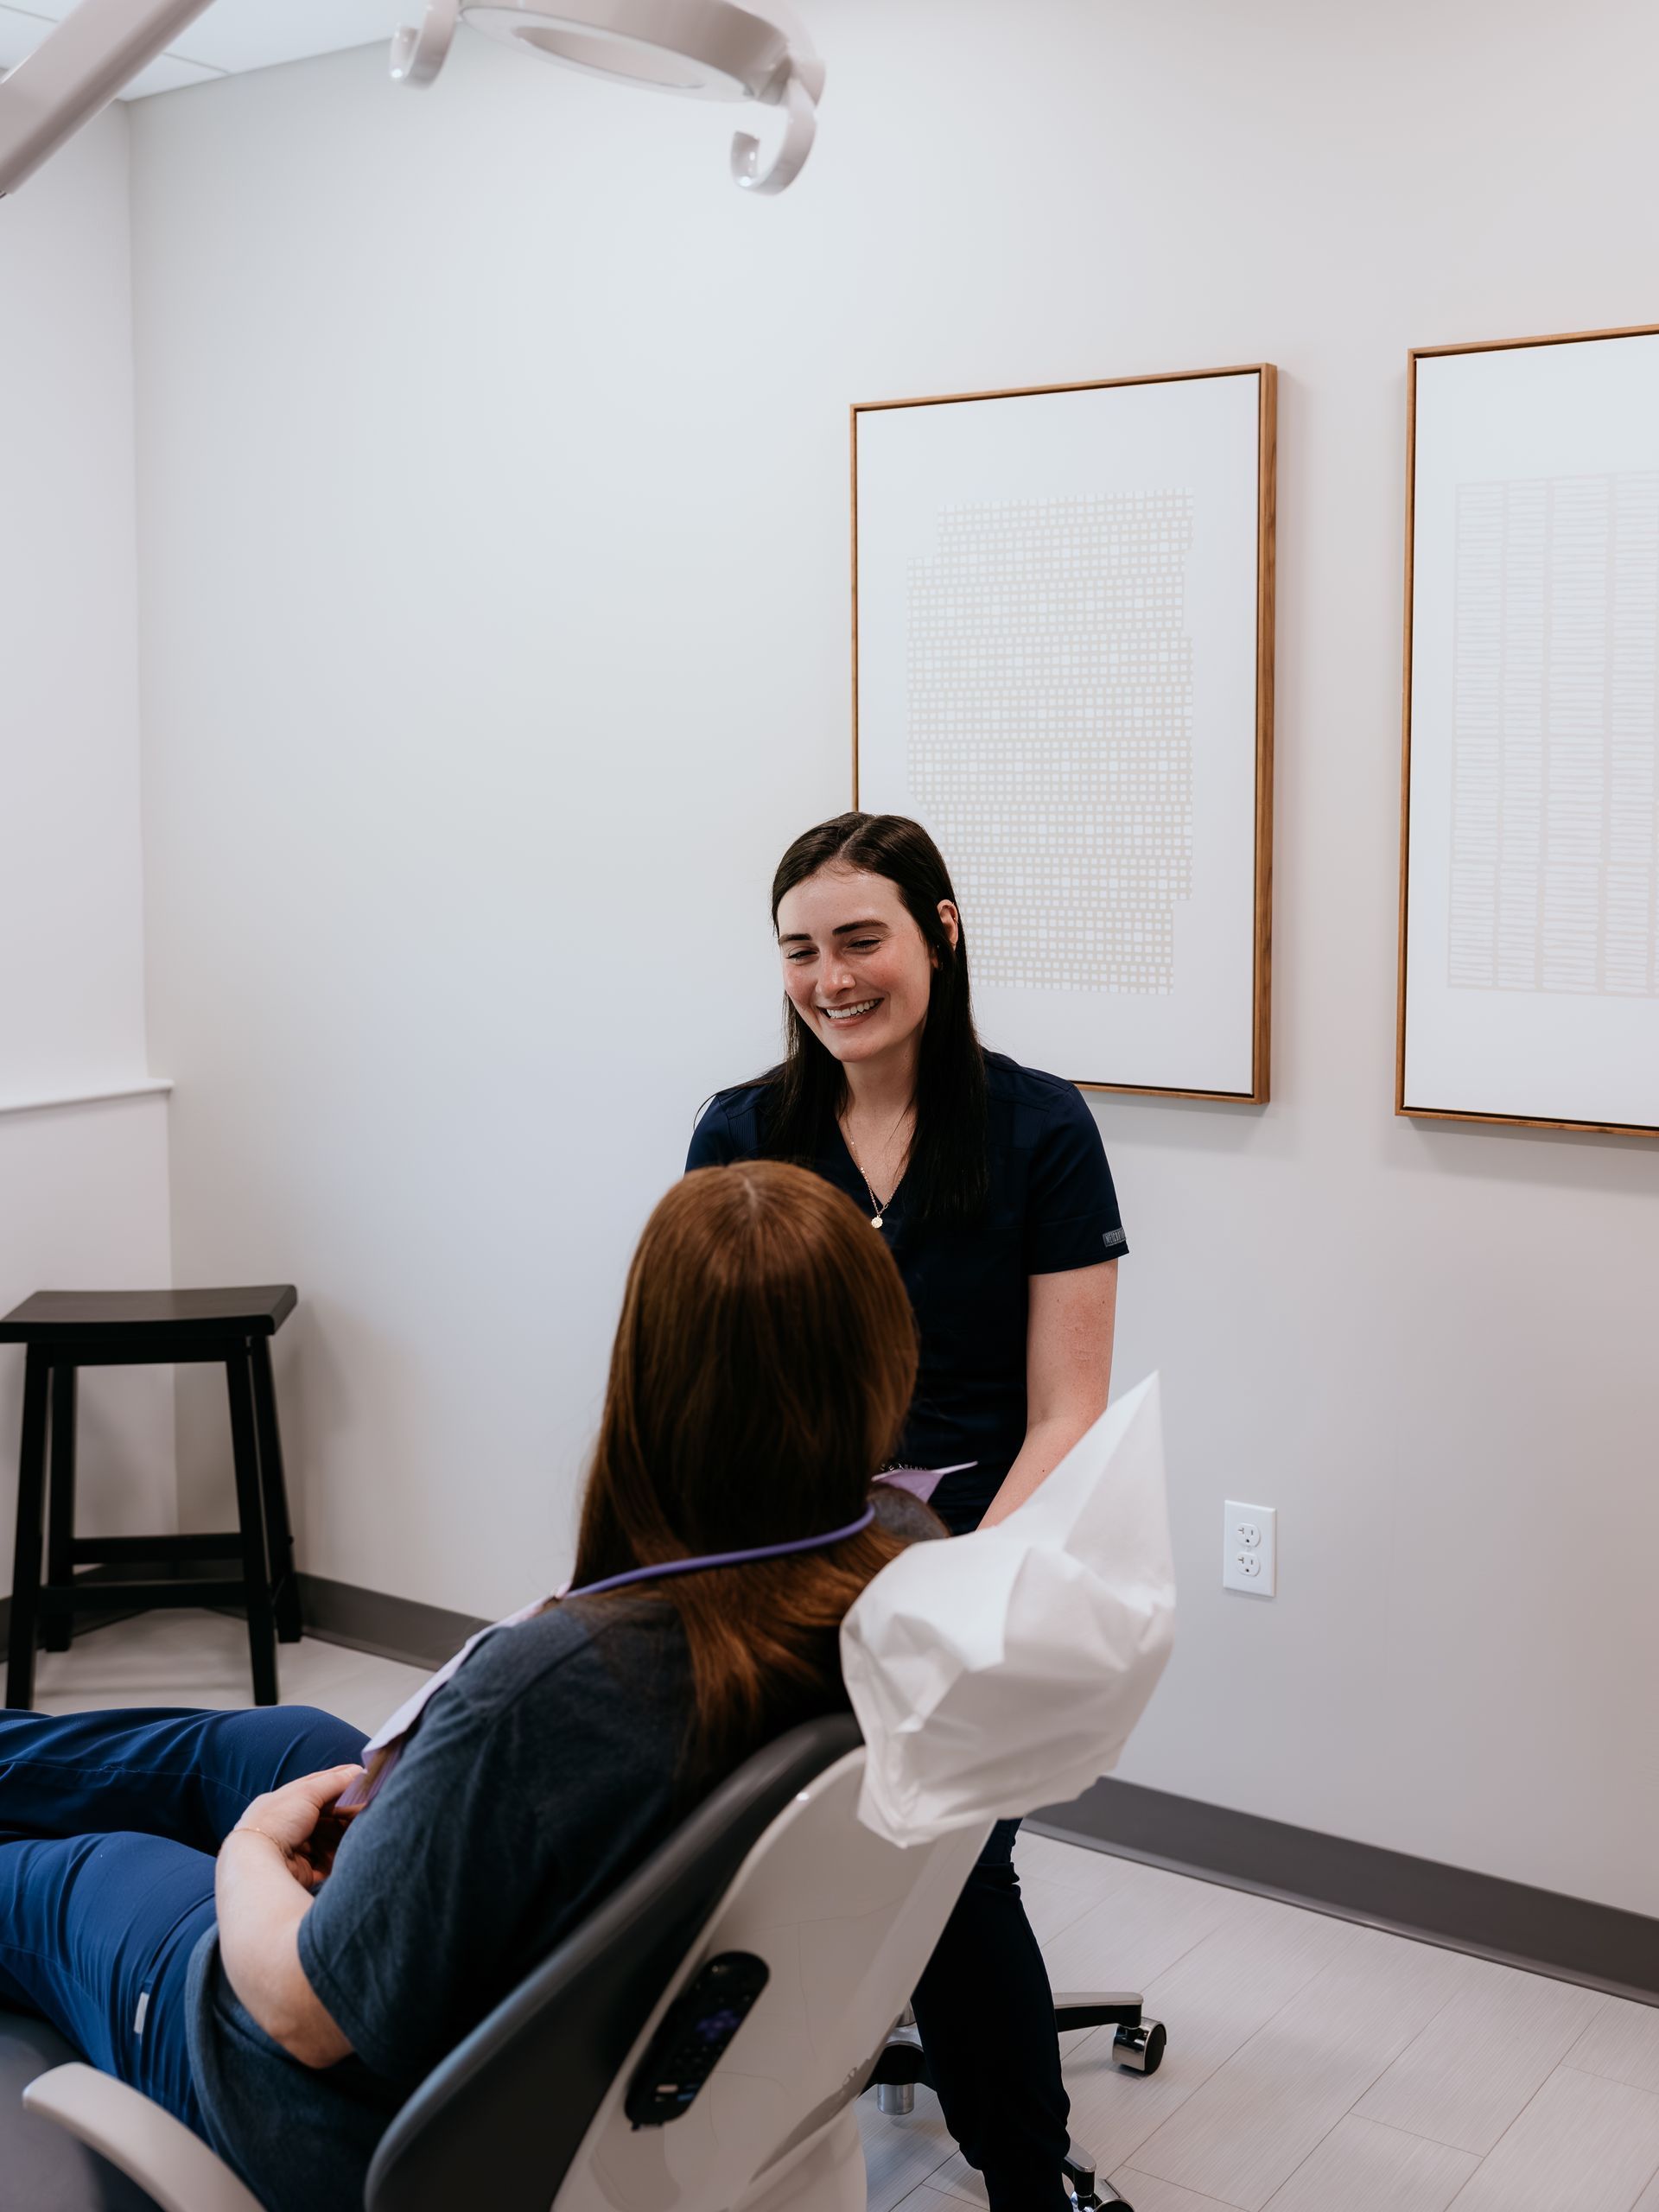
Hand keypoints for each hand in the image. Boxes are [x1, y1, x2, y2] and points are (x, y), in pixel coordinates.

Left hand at [232, 1765, 364, 1891]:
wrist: (258, 1863)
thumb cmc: (277, 1821)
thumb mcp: (307, 1792)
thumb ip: (334, 1781)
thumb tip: (358, 1770)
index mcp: (285, 1802)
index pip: (317, 1788)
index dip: (341, 1782)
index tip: (364, 1778)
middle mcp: (289, 1825)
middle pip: (326, 1815)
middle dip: (346, 1811)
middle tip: (367, 1807)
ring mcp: (295, 1849)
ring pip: (328, 1838)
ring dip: (344, 1834)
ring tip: (361, 1828)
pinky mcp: (302, 1871)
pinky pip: (326, 1862)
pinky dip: (339, 1857)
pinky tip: (351, 1849)